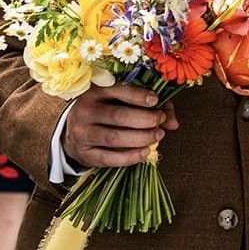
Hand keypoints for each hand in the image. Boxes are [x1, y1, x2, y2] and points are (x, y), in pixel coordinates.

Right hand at [62, 84, 179, 168]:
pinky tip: (145, 152)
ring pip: (115, 138)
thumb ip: (149, 105)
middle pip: (119, 116)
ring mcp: (81, 134)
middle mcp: (84, 111)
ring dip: (141, 138)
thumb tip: (173, 122)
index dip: (139, 96)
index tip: (156, 100)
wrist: (75, 130)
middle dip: (145, 119)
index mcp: (95, 91)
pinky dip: (130, 157)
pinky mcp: (83, 154)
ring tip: (158, 135)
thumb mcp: (122, 100)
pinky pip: (108, 158)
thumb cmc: (107, 109)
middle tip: (160, 121)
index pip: (118, 90)